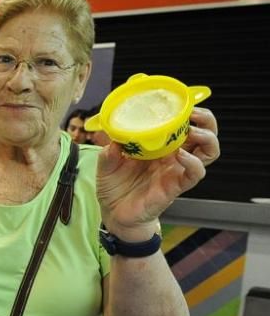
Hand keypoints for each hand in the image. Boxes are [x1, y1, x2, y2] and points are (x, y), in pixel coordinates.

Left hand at [97, 107, 219, 239]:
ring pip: (209, 152)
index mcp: (160, 146)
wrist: (113, 214)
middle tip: (193, 113)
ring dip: (207, 138)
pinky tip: (181, 155)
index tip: (181, 101)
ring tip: (192, 131)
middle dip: (206, 120)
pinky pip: (195, 174)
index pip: (183, 124)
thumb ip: (109, 151)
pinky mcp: (176, 187)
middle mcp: (174, 156)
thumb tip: (113, 138)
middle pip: (205, 134)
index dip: (188, 111)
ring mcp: (177, 171)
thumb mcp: (106, 163)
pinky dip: (193, 162)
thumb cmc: (114, 186)